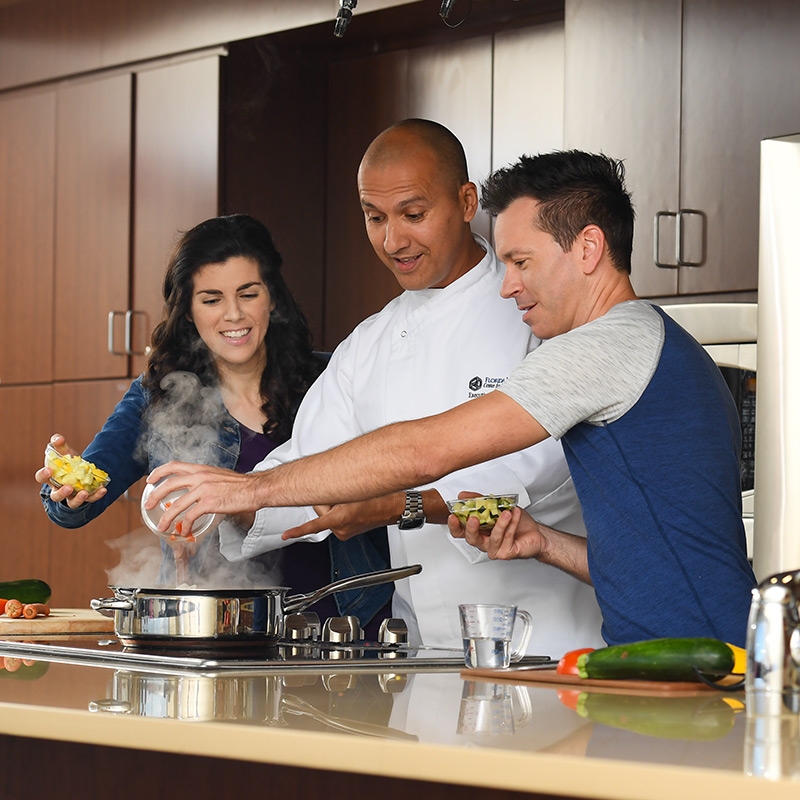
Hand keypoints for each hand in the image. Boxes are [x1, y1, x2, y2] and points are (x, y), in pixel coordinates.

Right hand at [35, 434, 106, 508]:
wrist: (80, 470)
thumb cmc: (67, 461)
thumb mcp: (63, 451)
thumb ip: (58, 443)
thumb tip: (59, 439)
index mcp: (50, 478)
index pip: (41, 478)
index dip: (43, 475)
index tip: (49, 470)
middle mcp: (59, 489)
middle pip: (56, 496)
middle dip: (61, 493)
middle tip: (68, 487)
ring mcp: (72, 495)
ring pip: (72, 503)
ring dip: (78, 499)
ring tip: (84, 492)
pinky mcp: (86, 497)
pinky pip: (91, 499)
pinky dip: (96, 495)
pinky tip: (102, 489)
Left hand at [145, 461, 261, 533]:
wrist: (255, 489)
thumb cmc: (241, 485)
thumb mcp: (219, 476)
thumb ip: (205, 480)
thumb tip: (196, 488)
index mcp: (201, 469)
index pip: (174, 466)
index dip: (159, 472)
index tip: (150, 479)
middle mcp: (200, 477)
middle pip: (169, 484)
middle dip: (155, 496)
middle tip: (147, 505)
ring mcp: (203, 490)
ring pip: (176, 504)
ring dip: (166, 517)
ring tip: (161, 526)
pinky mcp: (209, 503)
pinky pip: (190, 516)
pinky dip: (185, 526)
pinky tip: (185, 531)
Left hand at [282, 494, 403, 540]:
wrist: (393, 508)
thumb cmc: (380, 498)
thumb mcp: (354, 490)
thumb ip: (334, 489)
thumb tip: (321, 487)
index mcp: (341, 519)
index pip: (314, 525)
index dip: (298, 530)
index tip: (286, 535)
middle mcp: (340, 529)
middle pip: (320, 510)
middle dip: (328, 502)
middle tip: (345, 498)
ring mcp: (344, 533)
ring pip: (327, 515)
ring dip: (335, 507)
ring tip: (353, 504)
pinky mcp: (346, 534)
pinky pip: (334, 521)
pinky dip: (339, 514)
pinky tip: (353, 510)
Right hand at [447, 503, 544, 559]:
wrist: (536, 533)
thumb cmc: (517, 523)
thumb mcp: (496, 506)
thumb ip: (479, 501)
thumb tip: (463, 495)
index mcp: (479, 532)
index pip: (461, 532)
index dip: (454, 525)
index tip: (453, 515)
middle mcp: (485, 542)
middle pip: (471, 539)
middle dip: (471, 528)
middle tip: (474, 517)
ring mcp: (495, 549)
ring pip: (492, 538)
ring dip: (499, 524)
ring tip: (506, 512)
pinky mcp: (506, 553)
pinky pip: (506, 538)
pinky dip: (511, 524)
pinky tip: (514, 514)